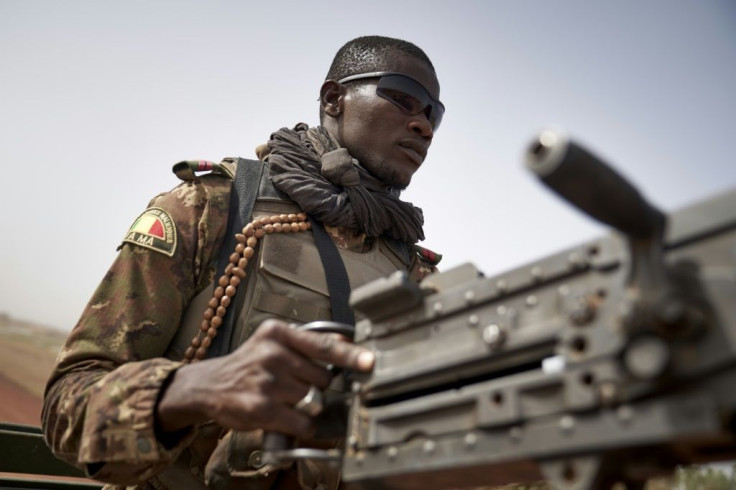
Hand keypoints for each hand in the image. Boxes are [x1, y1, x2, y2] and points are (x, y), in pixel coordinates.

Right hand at [156, 319, 373, 437]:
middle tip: (298, 385)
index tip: (369, 362)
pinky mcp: (262, 410)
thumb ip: (308, 342)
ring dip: (308, 405)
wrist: (210, 385)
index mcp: (277, 334)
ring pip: (313, 400)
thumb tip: (345, 341)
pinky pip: (302, 422)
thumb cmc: (249, 363)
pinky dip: (303, 424)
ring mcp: (267, 383)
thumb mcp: (273, 342)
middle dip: (317, 385)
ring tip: (287, 399)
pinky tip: (290, 418)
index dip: (349, 355)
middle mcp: (272, 355)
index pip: (322, 345)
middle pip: (322, 377)